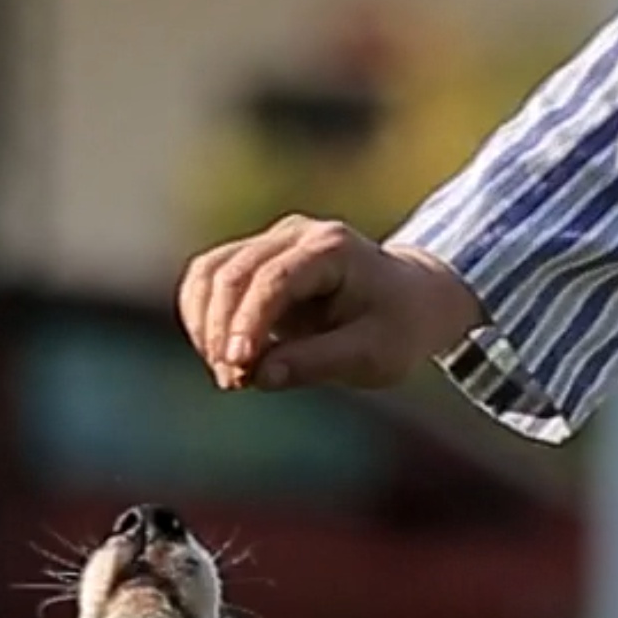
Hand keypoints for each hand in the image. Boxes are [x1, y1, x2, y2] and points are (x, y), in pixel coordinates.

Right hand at [177, 215, 483, 393]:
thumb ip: (318, 363)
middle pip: (232, 272)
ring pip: (210, 272)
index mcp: (332, 248)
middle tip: (232, 382)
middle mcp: (296, 235)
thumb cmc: (399, 327)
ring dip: (205, 324)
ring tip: (227, 374)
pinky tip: (220, 355)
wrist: (413, 299)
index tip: (237, 366)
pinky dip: (204, 318)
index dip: (248, 323)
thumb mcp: (373, 355)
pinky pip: (209, 280)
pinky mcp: (256, 259)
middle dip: (221, 330)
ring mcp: (271, 242)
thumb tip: (259, 377)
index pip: (274, 279)